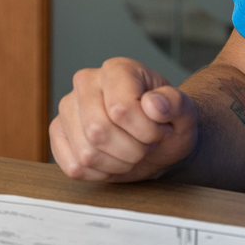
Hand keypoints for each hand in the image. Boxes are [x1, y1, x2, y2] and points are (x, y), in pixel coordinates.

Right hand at [50, 57, 198, 182]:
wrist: (158, 141)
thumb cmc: (168, 124)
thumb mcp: (185, 113)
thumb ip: (175, 103)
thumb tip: (153, 104)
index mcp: (117, 70)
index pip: (120, 108)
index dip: (146, 131)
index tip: (160, 131)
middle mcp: (86, 82)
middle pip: (98, 131)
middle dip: (132, 151)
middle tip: (145, 145)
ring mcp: (67, 108)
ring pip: (86, 153)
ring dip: (118, 164)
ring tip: (130, 152)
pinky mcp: (58, 133)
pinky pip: (73, 167)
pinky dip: (99, 174)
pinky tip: (112, 161)